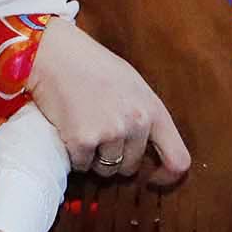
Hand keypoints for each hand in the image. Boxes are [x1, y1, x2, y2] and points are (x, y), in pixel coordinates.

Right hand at [28, 19, 190, 184]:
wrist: (53, 53)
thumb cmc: (90, 65)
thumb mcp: (132, 84)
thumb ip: (144, 114)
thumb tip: (150, 146)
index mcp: (154, 109)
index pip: (178, 159)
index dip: (167, 176)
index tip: (153, 178)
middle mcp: (137, 123)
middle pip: (132, 166)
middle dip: (116, 159)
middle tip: (98, 135)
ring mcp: (110, 132)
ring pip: (106, 169)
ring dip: (94, 159)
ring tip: (83, 129)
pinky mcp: (83, 140)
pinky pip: (82, 165)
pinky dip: (74, 155)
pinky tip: (69, 130)